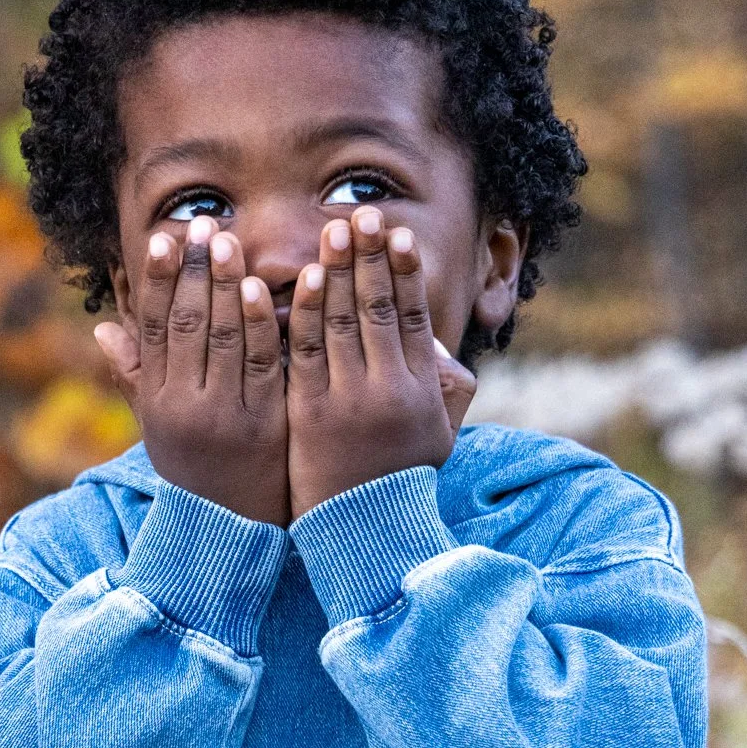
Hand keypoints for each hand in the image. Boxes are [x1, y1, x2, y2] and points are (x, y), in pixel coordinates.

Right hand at [94, 218, 289, 527]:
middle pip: (187, 325)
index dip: (158, 281)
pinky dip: (260, 323)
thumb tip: (102, 327)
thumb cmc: (194, 471)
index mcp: (157, 400)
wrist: (229, 533)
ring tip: (225, 240)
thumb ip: (135, 374)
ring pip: (224, 338)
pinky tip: (257, 287)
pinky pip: (263, 363)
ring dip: (224, 285)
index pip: (153, 329)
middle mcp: (186, 405)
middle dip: (192, 271)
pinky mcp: (266, 421)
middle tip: (200, 224)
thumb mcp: (157, 426)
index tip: (162, 238)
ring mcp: (227, 413)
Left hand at [286, 205, 458, 515]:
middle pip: (379, 309)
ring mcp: (348, 400)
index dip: (407, 273)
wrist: (365, 534)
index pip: (415, 317)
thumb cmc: (401, 480)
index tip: (399, 235)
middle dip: (371, 258)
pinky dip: (301, 313)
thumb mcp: (437, 436)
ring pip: (341, 323)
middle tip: (363, 214)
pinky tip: (299, 279)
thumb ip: (446, 392)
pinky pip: (303, 353)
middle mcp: (389, 389)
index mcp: (421, 389)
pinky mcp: (310, 414)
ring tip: (333, 231)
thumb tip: (447, 352)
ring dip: (337, 272)